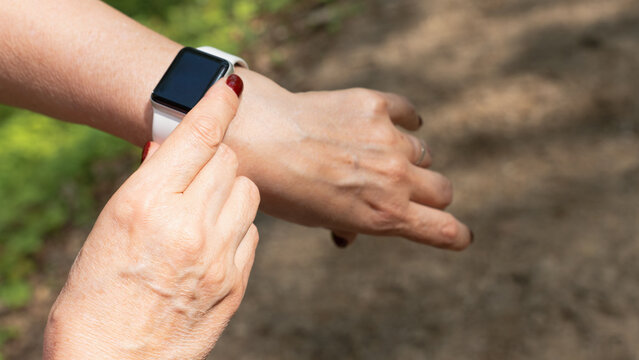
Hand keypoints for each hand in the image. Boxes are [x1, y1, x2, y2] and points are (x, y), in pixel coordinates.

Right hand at [44, 76, 259, 358]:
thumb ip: (149, 181)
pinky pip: (252, 230)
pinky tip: (212, 240)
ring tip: (204, 209)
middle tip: (195, 172)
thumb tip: (175, 144)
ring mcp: (219, 255)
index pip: (197, 136)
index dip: (216, 104)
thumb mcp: (109, 227)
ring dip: (229, 189)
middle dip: (213, 158)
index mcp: (146, 205)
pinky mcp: (237, 280)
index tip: (230, 87)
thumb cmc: (97, 296)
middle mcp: (189, 225)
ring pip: (248, 191)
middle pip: (229, 159)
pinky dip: (236, 225)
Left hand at [227, 68, 471, 249]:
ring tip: (372, 153)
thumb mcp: (318, 218)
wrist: (256, 139)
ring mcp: (388, 140)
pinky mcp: (376, 106)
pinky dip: (403, 120)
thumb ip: (349, 224)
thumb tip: (349, 236)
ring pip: (423, 152)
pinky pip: (409, 114)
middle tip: (404, 189)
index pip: (444, 230)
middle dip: (428, 195)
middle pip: (443, 190)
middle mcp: (395, 179)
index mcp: (384, 215)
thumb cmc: (282, 188)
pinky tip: (387, 122)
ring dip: (406, 157)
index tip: (457, 235)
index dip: (455, 235)